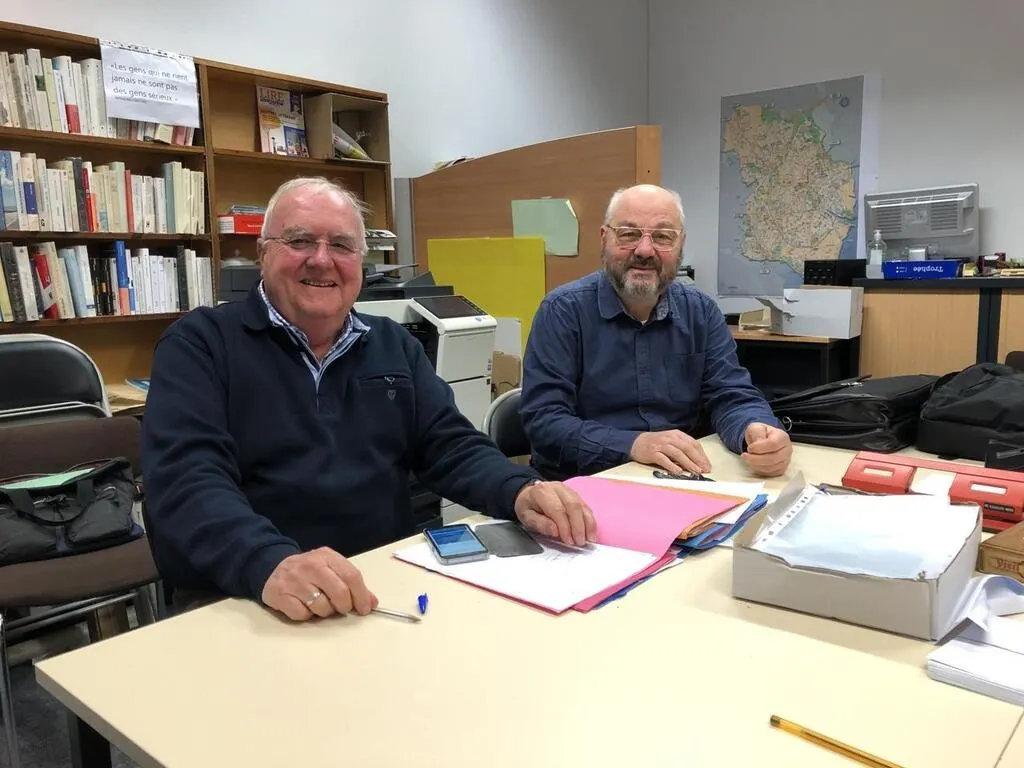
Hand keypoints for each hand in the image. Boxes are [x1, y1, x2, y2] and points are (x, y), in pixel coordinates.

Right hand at [261, 547, 378, 621]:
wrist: (273, 568)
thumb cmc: (309, 571)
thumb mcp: (331, 569)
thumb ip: (351, 583)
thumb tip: (372, 602)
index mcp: (327, 556)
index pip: (352, 576)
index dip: (362, 595)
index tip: (365, 609)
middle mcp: (311, 566)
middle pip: (339, 592)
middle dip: (345, 606)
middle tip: (342, 609)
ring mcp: (294, 580)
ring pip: (321, 606)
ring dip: (325, 612)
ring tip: (320, 604)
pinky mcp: (280, 594)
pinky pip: (302, 614)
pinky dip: (306, 615)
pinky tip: (303, 606)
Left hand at [514, 481, 596, 546]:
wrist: (529, 494)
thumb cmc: (528, 506)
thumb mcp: (526, 516)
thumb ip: (540, 524)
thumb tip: (555, 531)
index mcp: (542, 492)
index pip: (557, 509)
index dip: (565, 526)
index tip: (568, 540)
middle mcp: (557, 488)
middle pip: (573, 505)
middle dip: (578, 526)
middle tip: (579, 542)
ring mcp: (568, 490)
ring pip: (582, 505)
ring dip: (588, 524)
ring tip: (589, 539)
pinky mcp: (576, 495)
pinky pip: (585, 507)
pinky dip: (590, 520)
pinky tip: (591, 532)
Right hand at [629, 430, 711, 475]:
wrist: (636, 442)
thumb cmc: (656, 444)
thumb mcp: (671, 441)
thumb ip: (682, 448)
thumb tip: (697, 461)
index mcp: (676, 434)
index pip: (693, 443)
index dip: (702, 455)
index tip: (707, 464)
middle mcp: (670, 438)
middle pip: (687, 448)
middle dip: (698, 459)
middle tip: (704, 469)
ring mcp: (661, 445)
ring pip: (678, 453)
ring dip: (688, 463)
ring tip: (696, 471)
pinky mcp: (652, 453)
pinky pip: (664, 459)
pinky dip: (672, 466)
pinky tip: (679, 472)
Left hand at [741, 422, 792, 476]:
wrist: (763, 440)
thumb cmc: (761, 433)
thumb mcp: (756, 428)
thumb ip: (757, 433)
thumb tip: (757, 444)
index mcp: (783, 437)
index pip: (773, 444)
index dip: (759, 448)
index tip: (749, 448)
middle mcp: (787, 450)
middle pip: (773, 458)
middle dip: (755, 459)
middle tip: (744, 456)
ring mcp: (785, 461)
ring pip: (771, 468)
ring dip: (756, 465)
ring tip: (747, 459)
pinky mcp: (781, 470)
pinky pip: (770, 473)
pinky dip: (759, 470)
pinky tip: (754, 464)